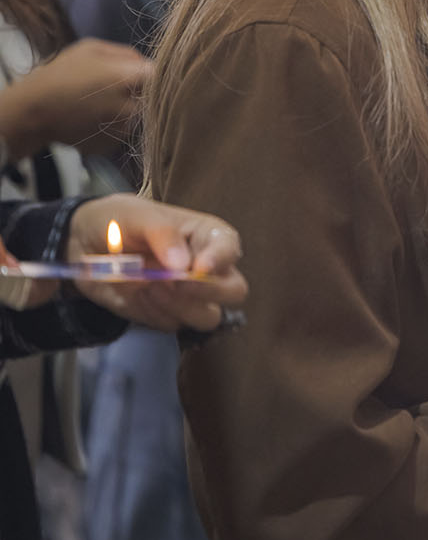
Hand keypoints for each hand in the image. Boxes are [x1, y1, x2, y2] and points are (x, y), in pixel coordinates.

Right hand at [0, 39, 151, 155]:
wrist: (32, 111)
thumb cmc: (60, 74)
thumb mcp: (90, 48)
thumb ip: (125, 53)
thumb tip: (146, 63)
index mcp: (131, 79)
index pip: (161, 77)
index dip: (150, 76)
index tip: (137, 75)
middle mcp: (132, 106)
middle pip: (149, 98)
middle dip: (136, 93)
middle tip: (109, 89)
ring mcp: (122, 129)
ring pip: (135, 116)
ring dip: (122, 110)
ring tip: (95, 104)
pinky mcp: (111, 145)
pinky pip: (119, 132)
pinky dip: (109, 126)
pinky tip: (90, 119)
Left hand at [68, 194, 247, 331]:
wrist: (82, 244)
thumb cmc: (118, 220)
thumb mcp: (137, 215)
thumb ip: (163, 234)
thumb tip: (184, 266)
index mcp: (207, 236)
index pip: (230, 249)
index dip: (220, 260)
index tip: (198, 268)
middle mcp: (206, 268)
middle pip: (234, 291)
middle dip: (209, 292)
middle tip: (176, 283)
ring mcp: (188, 295)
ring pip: (207, 316)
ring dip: (177, 306)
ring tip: (147, 286)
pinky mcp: (166, 313)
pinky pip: (171, 324)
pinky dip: (152, 313)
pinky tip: (137, 294)